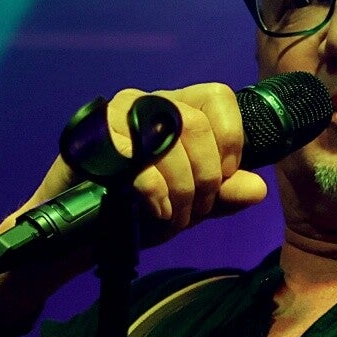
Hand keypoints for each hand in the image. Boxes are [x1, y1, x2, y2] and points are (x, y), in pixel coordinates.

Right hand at [0, 85, 268, 321]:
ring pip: (170, 134)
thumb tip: (257, 189)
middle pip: (198, 124)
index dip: (230, 141)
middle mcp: (150, 104)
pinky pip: (135, 153)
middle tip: (194, 212)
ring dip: (180, 187)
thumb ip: (223, 195)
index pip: (220, 98)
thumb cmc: (135, 212)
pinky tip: (153, 209)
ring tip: (171, 217)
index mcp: (179, 110)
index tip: (222, 180)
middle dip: (205, 178)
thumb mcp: (190, 206)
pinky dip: (153, 188)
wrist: (78, 237)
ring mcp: (118, 115)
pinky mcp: (93, 137)